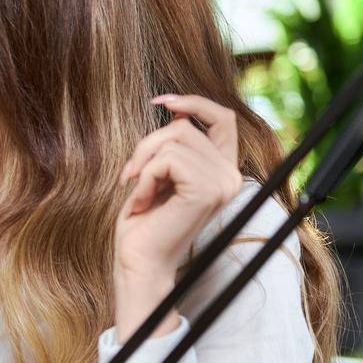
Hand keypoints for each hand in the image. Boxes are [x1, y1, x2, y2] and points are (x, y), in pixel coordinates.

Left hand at [114, 94, 242, 340]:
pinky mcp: (206, 191)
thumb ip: (173, 146)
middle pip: (184, 126)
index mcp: (222, 170)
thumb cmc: (144, 223)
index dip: (194, 101)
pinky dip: (144, 179)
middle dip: (146, 146)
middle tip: (131, 178)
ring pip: (172, 140)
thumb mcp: (159, 174)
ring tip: (140, 194)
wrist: (139, 261)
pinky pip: (165, 160)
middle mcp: (230, 175)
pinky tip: (142, 204)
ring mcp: (222, 183)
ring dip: (143, 165)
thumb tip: (176, 107)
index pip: (223, 118)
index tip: (161, 101)